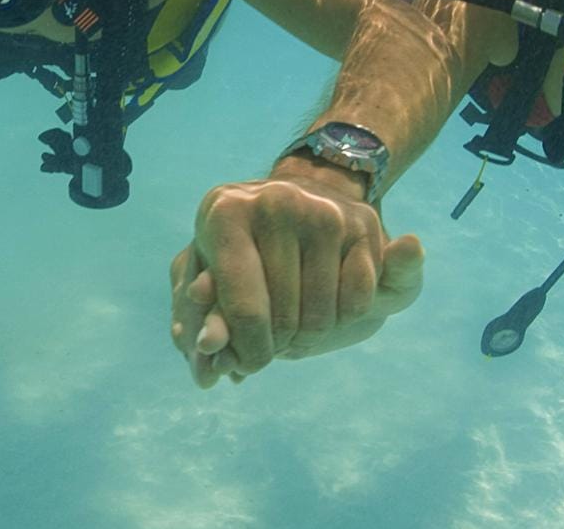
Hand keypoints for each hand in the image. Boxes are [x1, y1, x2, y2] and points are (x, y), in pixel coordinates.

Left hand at [168, 171, 423, 387]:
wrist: (295, 197)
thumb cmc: (241, 243)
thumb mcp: (211, 271)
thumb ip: (201, 313)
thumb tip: (205, 346)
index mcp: (225, 214)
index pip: (243, 310)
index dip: (248, 352)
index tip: (248, 366)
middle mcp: (275, 203)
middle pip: (284, 319)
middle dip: (278, 346)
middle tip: (273, 341)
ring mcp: (323, 211)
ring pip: (321, 316)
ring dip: (309, 337)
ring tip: (295, 324)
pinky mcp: (362, 223)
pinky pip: (356, 302)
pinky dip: (343, 318)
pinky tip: (325, 303)